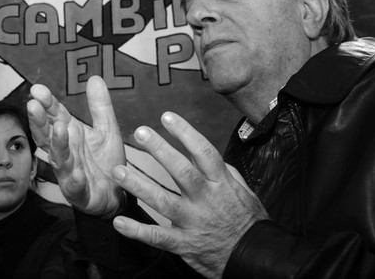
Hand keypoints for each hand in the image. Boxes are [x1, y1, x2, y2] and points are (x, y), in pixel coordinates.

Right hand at [28, 76, 125, 215]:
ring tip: (60, 129)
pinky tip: (76, 174)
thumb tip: (95, 77)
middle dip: (40, 121)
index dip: (46, 103)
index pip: (54, 115)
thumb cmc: (106, 160)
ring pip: (59, 158)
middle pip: (48, 135)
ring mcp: (69, 172)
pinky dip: (74, 181)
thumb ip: (100, 106)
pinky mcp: (79, 193)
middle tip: (33, 105)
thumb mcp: (107, 129)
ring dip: (58, 145)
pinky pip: (74, 187)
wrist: (117, 194)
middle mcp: (64, 151)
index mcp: (69, 134)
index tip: (37, 89)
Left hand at [110, 111, 268, 278]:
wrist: (255, 257)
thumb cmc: (247, 220)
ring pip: (163, 202)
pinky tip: (120, 223)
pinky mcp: (184, 244)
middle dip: (160, 151)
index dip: (185, 133)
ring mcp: (193, 222)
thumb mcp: (241, 189)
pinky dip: (137, 232)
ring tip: (119, 171)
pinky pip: (158, 238)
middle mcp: (206, 199)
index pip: (204, 152)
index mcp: (221, 183)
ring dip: (139, 186)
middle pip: (181, 171)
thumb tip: (198, 151)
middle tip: (140, 132)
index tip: (167, 117)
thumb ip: (219, 170)